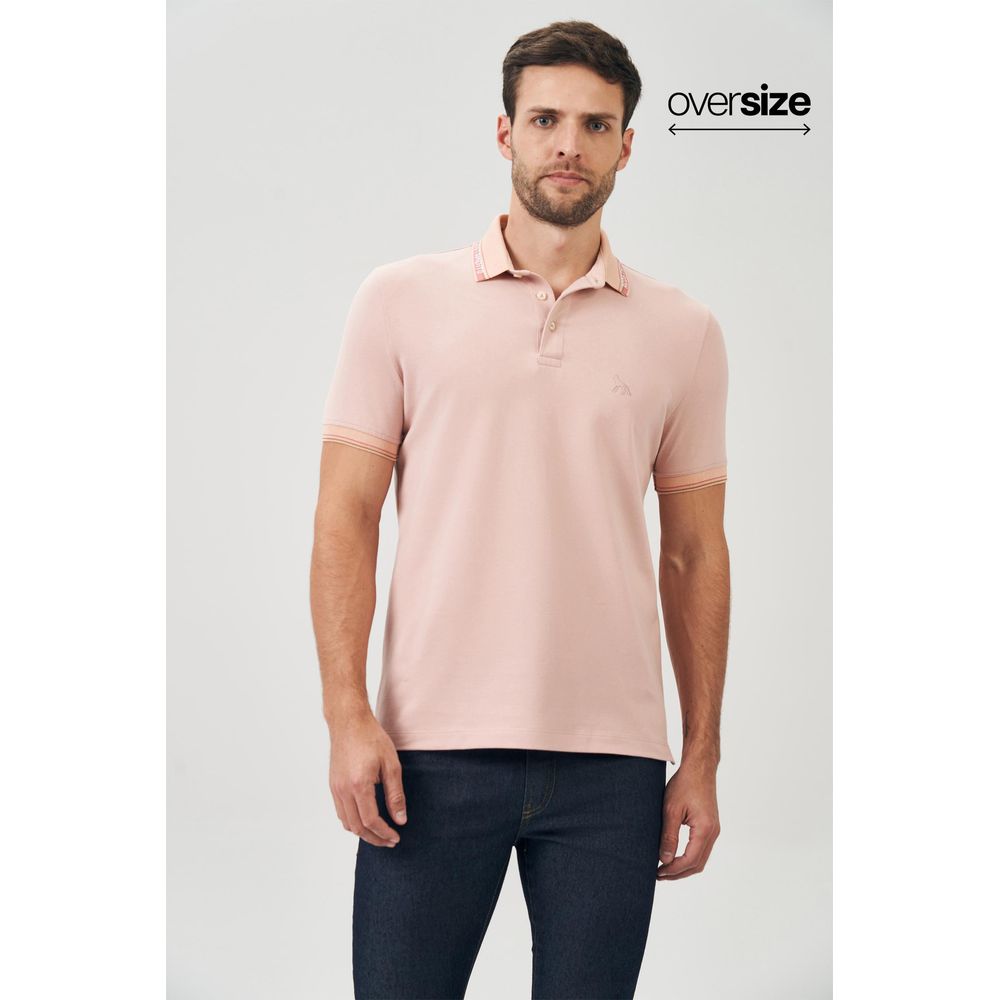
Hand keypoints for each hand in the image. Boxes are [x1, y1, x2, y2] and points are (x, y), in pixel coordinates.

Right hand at [328, 706, 407, 847]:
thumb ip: (395, 794)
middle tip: (390, 842)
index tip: (396, 837)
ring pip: (346, 822)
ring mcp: (335, 788)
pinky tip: (365, 820)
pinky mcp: (333, 785)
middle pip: (357, 827)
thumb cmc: (372, 738)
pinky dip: (352, 822)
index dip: (384, 833)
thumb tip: (400, 820)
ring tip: (379, 833)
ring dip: (362, 833)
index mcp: (359, 785)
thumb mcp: (391, 765)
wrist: (349, 722)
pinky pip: (340, 812)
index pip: (371, 821)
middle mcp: (343, 790)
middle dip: (374, 838)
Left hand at [656, 758, 720, 879]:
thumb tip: (664, 860)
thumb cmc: (684, 784)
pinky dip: (689, 858)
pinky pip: (701, 849)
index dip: (673, 870)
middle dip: (678, 873)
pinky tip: (675, 856)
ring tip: (664, 869)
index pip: (690, 860)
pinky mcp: (710, 826)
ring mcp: (714, 830)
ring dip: (683, 867)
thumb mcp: (671, 809)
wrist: (699, 768)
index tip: (658, 873)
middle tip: (658, 875)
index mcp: (705, 829)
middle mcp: (713, 832)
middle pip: (697, 864)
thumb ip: (669, 836)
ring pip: (700, 859)